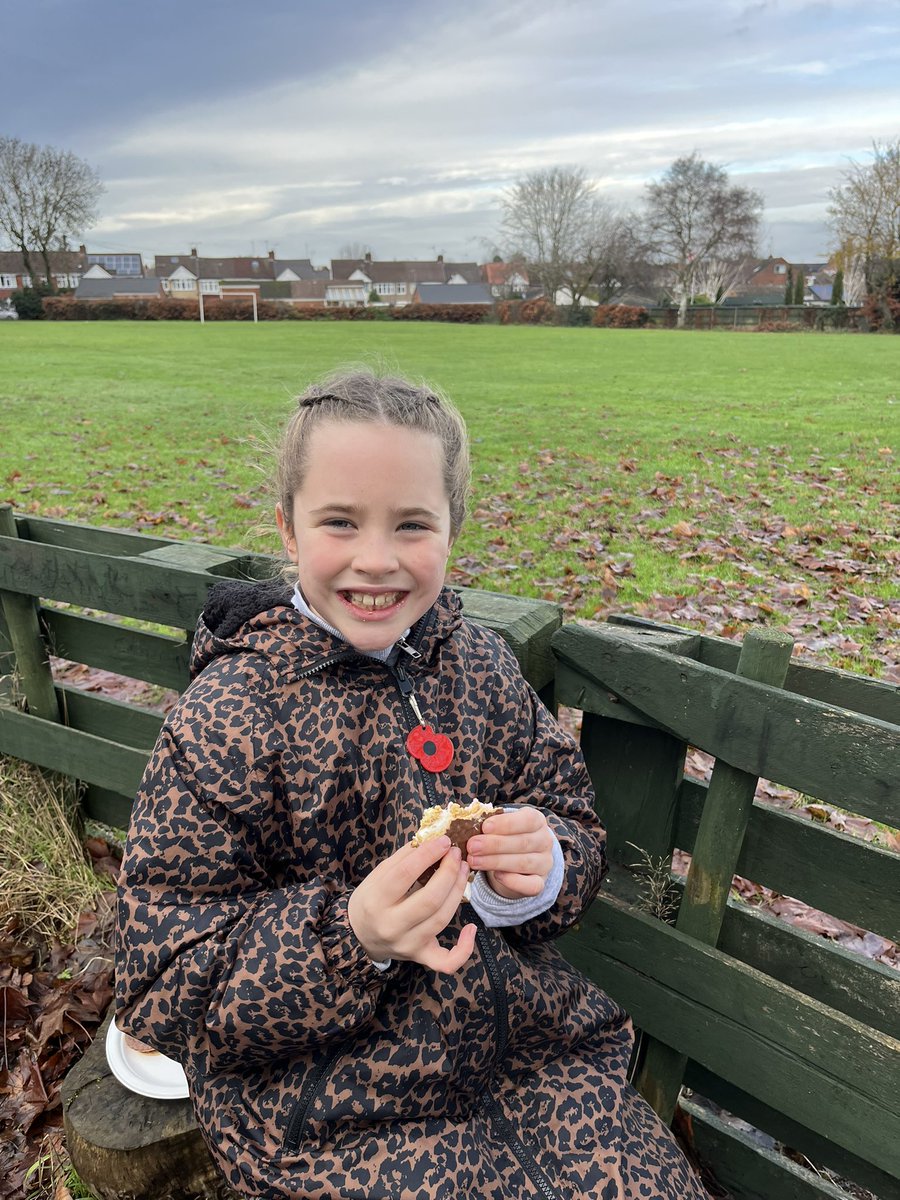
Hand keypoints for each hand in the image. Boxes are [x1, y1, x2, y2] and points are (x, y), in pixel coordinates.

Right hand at [348, 837, 475, 972]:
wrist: (359, 934)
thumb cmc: (372, 898)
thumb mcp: (379, 874)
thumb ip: (406, 857)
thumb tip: (433, 839)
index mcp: (376, 900)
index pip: (405, 874)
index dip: (428, 854)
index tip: (444, 840)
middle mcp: (391, 926)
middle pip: (430, 899)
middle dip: (449, 872)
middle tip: (456, 854)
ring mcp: (407, 944)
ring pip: (442, 919)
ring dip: (458, 891)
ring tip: (463, 869)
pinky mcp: (420, 956)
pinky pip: (446, 961)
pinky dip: (463, 949)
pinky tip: (471, 928)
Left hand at [465, 806, 553, 898]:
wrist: (516, 861)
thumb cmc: (504, 837)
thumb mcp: (500, 826)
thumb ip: (489, 826)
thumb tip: (466, 826)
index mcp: (537, 821)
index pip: (527, 820)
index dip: (506, 823)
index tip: (484, 827)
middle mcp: (545, 841)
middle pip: (523, 842)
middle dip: (494, 845)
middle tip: (472, 846)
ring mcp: (545, 863)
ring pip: (524, 863)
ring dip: (496, 862)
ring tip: (474, 861)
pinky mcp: (540, 882)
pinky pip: (531, 885)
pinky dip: (513, 881)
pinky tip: (497, 876)